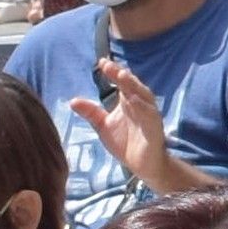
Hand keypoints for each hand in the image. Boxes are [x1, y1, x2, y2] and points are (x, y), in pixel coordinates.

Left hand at [83, 53, 177, 194]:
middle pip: (132, 85)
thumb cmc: (126, 143)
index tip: (101, 62)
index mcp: (128, 101)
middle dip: (121, 75)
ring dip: (133, 85)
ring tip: (122, 76)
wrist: (143, 165)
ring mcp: (149, 116)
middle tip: (109, 66)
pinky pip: (150, 116)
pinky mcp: (155, 129)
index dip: (113, 72)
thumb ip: (91, 113)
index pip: (121, 82)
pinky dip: (143, 107)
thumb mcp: (104, 126)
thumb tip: (72, 100)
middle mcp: (140, 105)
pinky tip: (133, 100)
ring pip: (143, 96)